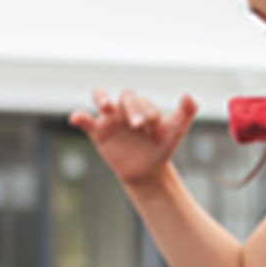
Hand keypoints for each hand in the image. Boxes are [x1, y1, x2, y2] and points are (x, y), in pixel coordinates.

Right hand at [70, 90, 195, 188]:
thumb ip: (185, 112)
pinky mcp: (98, 131)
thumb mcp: (175, 130)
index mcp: (143, 104)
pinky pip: (85, 119)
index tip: (152, 129)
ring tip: (106, 106)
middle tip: (138, 126)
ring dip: (102, 98)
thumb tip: (189, 96)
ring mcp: (110, 118)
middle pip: (125, 97)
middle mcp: (125, 107)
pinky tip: (75, 119)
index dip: (147, 113)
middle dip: (132, 108)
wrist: (147, 170)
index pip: (143, 102)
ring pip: (101, 97)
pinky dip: (79, 116)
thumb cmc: (161, 146)